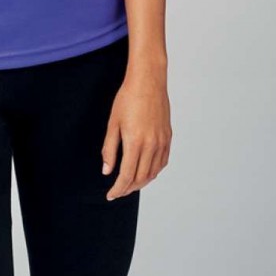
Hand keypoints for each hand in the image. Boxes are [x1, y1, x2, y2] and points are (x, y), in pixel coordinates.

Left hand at [101, 73, 171, 200]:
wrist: (148, 81)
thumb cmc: (127, 98)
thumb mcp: (113, 123)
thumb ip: (109, 149)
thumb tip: (107, 171)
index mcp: (135, 142)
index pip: (127, 176)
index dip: (118, 189)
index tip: (110, 195)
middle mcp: (151, 145)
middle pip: (141, 178)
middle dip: (128, 188)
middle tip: (118, 191)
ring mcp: (162, 142)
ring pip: (153, 173)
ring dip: (141, 182)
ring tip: (129, 184)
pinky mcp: (168, 137)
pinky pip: (162, 162)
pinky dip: (153, 172)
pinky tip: (145, 171)